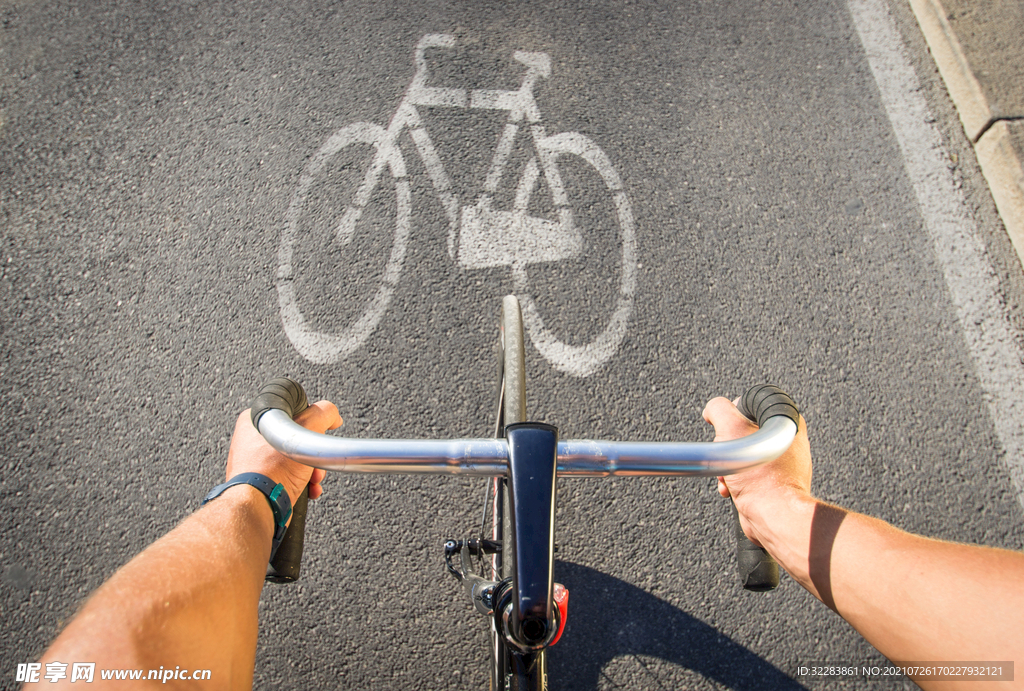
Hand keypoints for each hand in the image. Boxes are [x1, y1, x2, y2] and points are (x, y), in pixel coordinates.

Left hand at [226, 401, 342, 506]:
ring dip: (310, 472)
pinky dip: (301, 484)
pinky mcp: (261, 483)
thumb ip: (322, 413)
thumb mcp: (306, 429)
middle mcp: (251, 440)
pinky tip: (307, 489)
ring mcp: (254, 463)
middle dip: (312, 456)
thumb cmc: (272, 470)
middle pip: (296, 440)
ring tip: (311, 480)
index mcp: (255, 420)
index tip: (316, 434)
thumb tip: (332, 414)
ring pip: (294, 461)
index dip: (309, 424)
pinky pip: (287, 478)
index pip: (291, 413)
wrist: (261, 506)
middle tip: (313, 462)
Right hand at [702, 396, 812, 535]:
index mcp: (788, 421)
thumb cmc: (762, 476)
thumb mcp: (732, 428)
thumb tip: (712, 410)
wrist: (772, 515)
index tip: (727, 426)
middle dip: (727, 446)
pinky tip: (732, 488)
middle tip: (729, 455)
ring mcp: (782, 463)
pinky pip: (746, 474)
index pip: (753, 404)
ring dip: (727, 466)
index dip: (734, 414)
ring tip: (730, 476)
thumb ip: (719, 409)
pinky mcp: (773, 482)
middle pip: (743, 431)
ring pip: (741, 454)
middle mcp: (789, 441)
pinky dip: (734, 480)